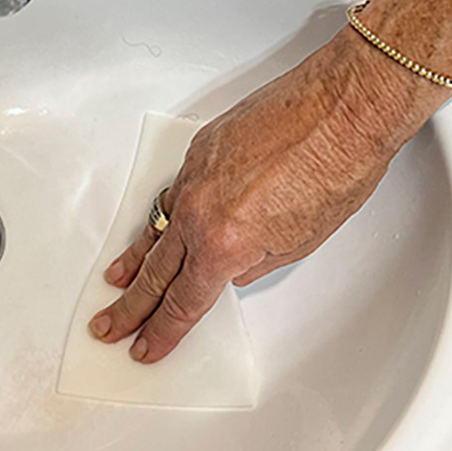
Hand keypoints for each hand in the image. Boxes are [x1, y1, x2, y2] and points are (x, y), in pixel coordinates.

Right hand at [88, 25, 444, 362]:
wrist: (344, 104)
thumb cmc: (339, 165)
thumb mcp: (302, 241)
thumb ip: (255, 262)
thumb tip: (233, 268)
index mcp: (226, 244)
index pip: (185, 302)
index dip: (164, 331)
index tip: (146, 346)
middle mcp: (200, 211)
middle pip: (155, 273)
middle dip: (130, 307)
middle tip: (107, 326)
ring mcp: (195, 177)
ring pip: (156, 230)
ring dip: (133, 261)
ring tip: (116, 280)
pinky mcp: (200, 150)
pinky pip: (171, 193)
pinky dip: (161, 216)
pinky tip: (156, 226)